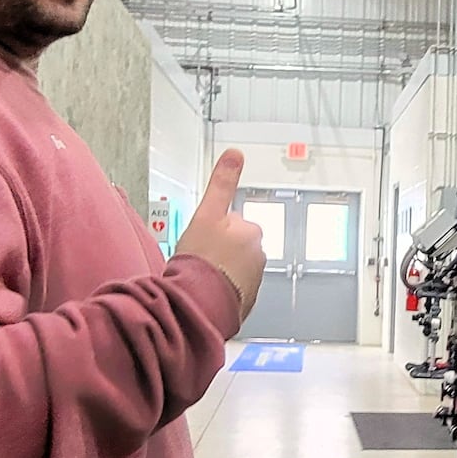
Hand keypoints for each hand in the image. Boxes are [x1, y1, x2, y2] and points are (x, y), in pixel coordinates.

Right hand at [174, 149, 265, 319]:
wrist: (199, 304)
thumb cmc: (201, 260)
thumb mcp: (207, 214)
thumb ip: (222, 184)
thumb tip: (235, 153)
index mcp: (251, 231)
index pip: (231, 223)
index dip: (212, 230)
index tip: (202, 241)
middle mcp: (258, 254)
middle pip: (234, 245)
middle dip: (219, 250)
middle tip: (198, 259)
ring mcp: (254, 279)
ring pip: (233, 268)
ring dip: (220, 271)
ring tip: (201, 278)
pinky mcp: (247, 301)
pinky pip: (233, 290)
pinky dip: (223, 291)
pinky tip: (208, 292)